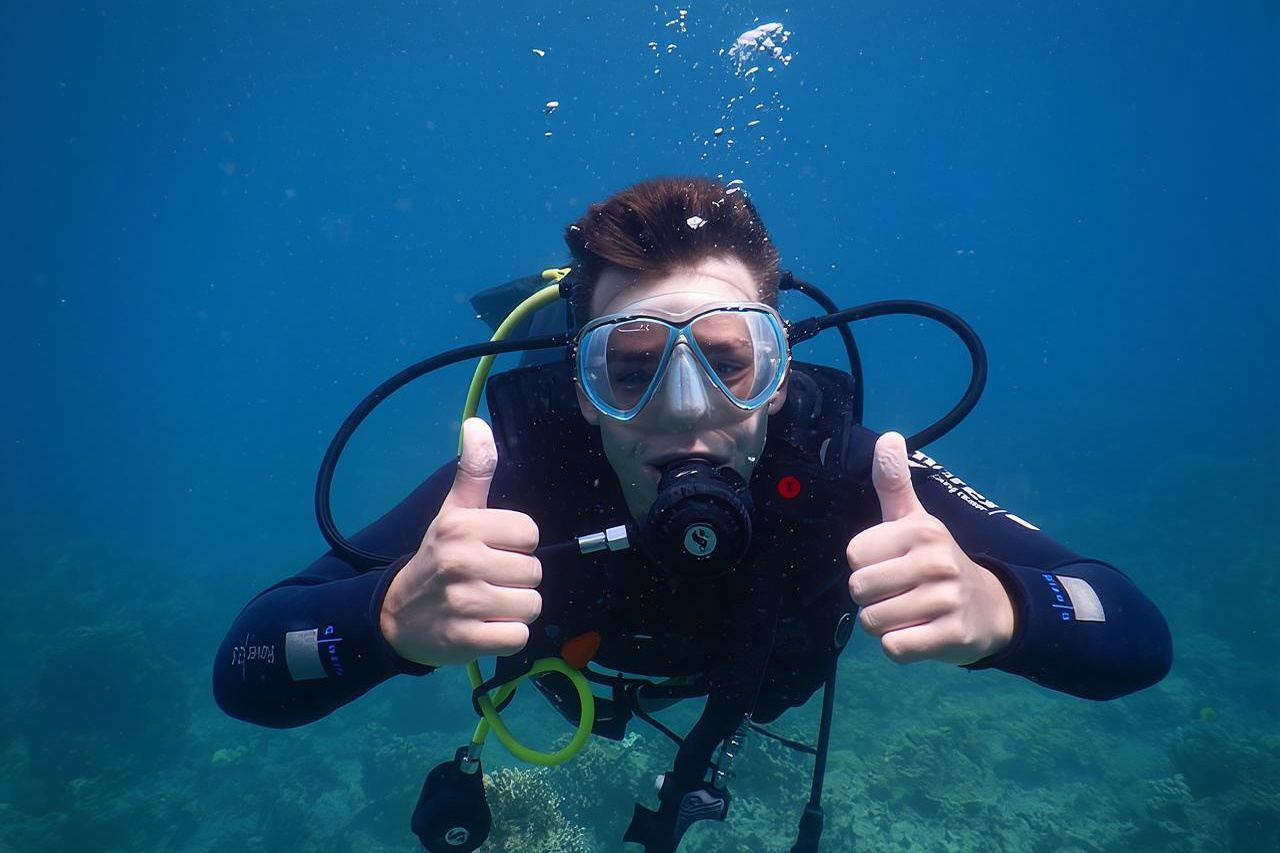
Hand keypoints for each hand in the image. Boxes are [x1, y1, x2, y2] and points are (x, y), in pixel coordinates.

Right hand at [380, 417, 541, 666]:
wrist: (394, 616)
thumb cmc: (436, 559)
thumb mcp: (452, 513)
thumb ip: (473, 471)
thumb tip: (477, 422)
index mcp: (462, 526)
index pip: (530, 533)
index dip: (517, 545)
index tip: (491, 551)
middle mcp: (462, 561)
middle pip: (534, 572)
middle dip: (516, 580)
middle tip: (485, 582)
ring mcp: (464, 603)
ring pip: (532, 605)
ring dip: (514, 610)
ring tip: (486, 606)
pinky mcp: (468, 641)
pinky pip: (519, 637)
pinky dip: (507, 636)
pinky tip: (483, 628)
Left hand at [846, 431, 1013, 665]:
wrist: (991, 608)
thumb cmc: (936, 561)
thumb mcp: (916, 519)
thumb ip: (894, 482)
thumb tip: (888, 436)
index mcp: (921, 530)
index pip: (853, 555)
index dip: (867, 565)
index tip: (893, 565)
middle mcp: (935, 561)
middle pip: (859, 589)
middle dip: (872, 598)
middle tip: (901, 593)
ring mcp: (945, 600)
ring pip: (873, 622)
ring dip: (885, 624)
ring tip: (911, 612)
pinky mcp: (951, 636)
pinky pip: (895, 648)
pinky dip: (900, 646)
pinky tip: (920, 633)